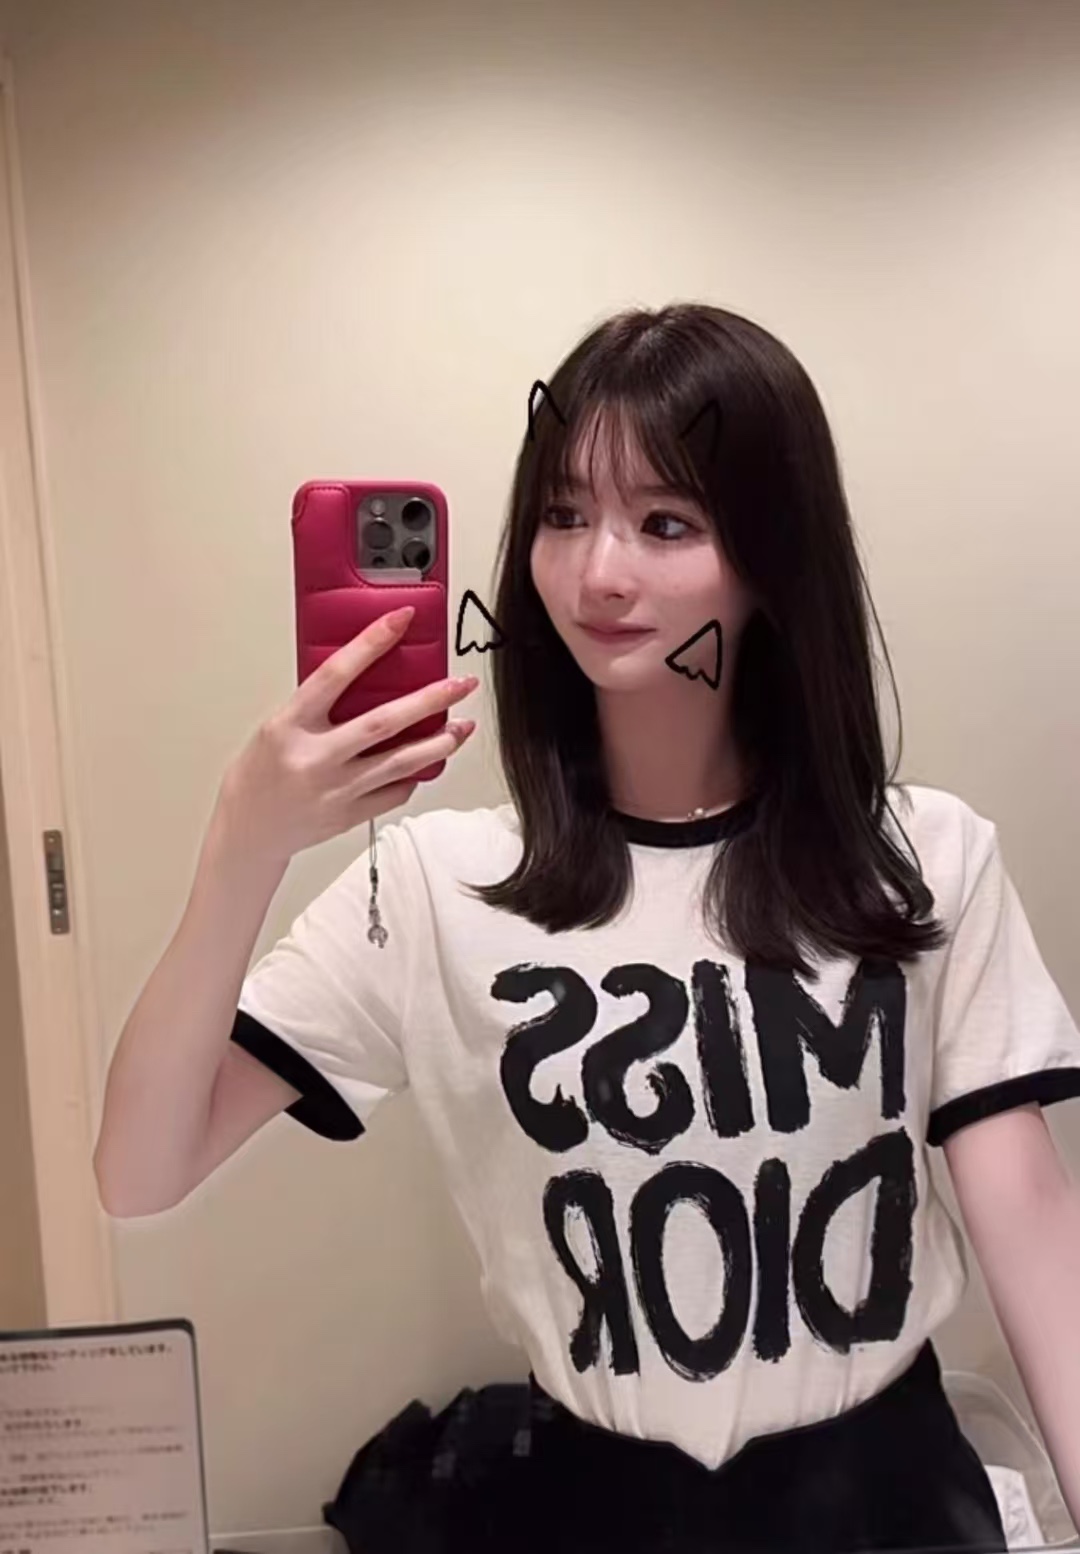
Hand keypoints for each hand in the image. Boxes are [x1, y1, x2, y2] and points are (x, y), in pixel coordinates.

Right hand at [216, 606, 476, 863]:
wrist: (249, 829)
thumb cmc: (261, 772)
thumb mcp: (278, 726)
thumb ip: (317, 704)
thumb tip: (366, 674)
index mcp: (291, 725)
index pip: (336, 674)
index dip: (371, 643)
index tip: (400, 620)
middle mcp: (316, 758)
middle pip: (384, 722)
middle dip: (430, 700)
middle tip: (460, 684)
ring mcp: (335, 790)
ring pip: (401, 762)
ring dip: (439, 742)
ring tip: (463, 726)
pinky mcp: (350, 815)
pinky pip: (395, 792)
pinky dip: (416, 774)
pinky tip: (430, 761)